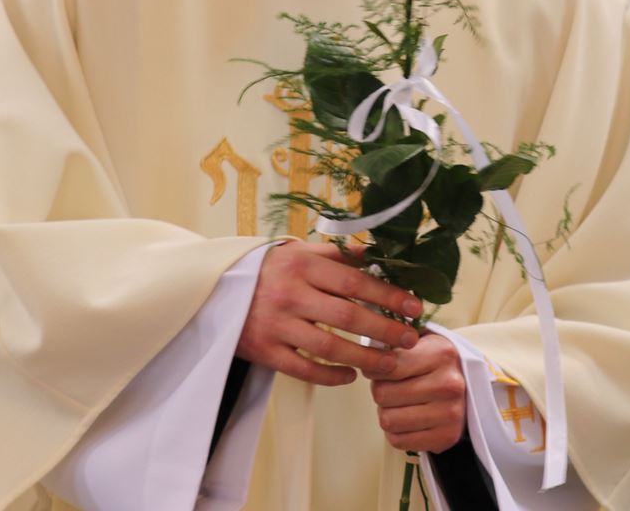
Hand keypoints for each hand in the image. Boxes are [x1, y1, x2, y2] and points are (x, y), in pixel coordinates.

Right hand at [238, 241, 422, 385]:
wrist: (216, 290)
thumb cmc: (269, 270)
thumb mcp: (298, 253)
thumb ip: (337, 255)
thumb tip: (378, 254)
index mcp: (302, 265)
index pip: (355, 282)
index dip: (388, 295)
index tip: (414, 306)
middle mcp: (290, 294)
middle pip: (347, 316)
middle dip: (384, 330)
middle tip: (410, 339)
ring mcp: (276, 325)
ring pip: (329, 347)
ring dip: (365, 358)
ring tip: (390, 363)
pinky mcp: (264, 351)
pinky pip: (303, 369)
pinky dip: (330, 376)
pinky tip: (351, 376)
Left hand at [369, 332, 465, 452]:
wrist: (470, 388)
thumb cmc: (436, 365)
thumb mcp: (421, 343)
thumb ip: (394, 346)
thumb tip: (367, 359)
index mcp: (441, 354)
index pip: (388, 366)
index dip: (375, 369)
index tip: (379, 370)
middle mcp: (449, 384)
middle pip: (383, 395)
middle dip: (381, 391)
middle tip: (391, 388)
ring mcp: (450, 413)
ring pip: (388, 420)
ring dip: (387, 413)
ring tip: (400, 404)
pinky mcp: (446, 437)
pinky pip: (398, 441)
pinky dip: (396, 432)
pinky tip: (408, 420)